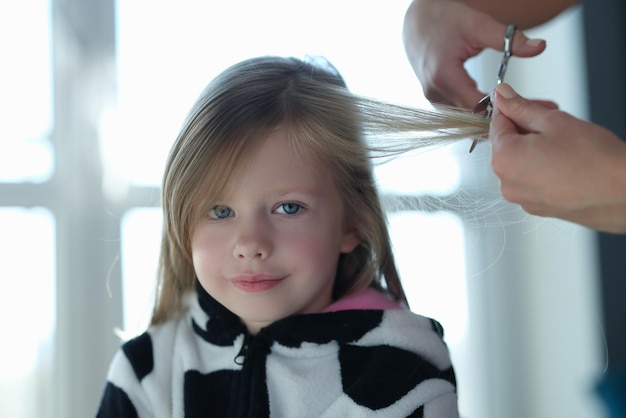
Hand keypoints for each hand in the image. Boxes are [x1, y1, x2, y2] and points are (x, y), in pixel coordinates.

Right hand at [402, 0, 546, 108]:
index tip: (533, 106)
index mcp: (444, 76)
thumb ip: (508, 39)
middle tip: (541, 107)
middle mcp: (436, 93)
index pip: (478, 105)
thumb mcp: (478, 25)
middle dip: (507, 112)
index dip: (505, 108)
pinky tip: (502, 102)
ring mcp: (434, 98)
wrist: (417, 21)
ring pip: (469, 114)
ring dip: (494, 111)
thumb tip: (539, 47)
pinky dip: (481, 106)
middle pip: (476, 114)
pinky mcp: (437, 99)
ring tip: (526, 106)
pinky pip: (462, 109)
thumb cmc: (443, 20)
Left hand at [490, 83, 625, 232]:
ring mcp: (522, 199)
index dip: (514, 108)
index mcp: (504, 160)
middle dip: (527, 126)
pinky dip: (543, 166)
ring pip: (520, 162)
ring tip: (565, 139)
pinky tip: (567, 160)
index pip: (496, 124)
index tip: (529, 102)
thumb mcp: (553, 121)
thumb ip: (522, 107)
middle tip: (553, 116)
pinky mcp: (538, 207)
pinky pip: (533, 180)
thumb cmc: (595, 160)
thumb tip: (503, 95)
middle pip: (507, 144)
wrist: (624, 194)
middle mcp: (507, 184)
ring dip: (535, 146)